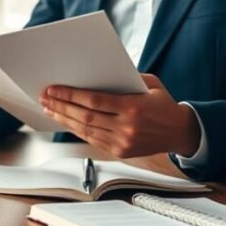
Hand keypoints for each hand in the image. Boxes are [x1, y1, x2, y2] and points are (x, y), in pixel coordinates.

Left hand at [38, 74, 201, 157]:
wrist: (179, 131)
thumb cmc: (162, 103)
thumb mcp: (150, 84)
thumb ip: (126, 78)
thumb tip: (97, 73)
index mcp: (133, 107)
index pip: (94, 101)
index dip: (71, 95)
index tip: (53, 90)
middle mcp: (127, 127)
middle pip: (85, 117)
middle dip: (61, 106)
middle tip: (45, 98)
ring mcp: (123, 142)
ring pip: (86, 130)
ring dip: (65, 120)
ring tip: (50, 109)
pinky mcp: (121, 152)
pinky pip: (93, 140)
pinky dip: (78, 130)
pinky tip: (67, 122)